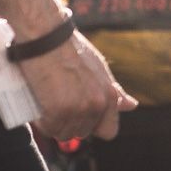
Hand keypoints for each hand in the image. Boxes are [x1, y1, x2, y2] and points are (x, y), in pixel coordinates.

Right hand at [17, 29, 136, 140]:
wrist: (46, 36)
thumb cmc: (70, 49)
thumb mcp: (99, 68)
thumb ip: (114, 92)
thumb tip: (132, 105)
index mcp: (109, 96)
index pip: (108, 131)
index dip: (93, 126)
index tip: (80, 116)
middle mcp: (97, 105)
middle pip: (83, 133)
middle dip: (70, 123)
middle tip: (57, 104)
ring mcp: (77, 109)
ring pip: (64, 134)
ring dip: (54, 124)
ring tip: (47, 104)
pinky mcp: (56, 111)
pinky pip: (49, 129)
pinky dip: (42, 122)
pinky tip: (39, 108)